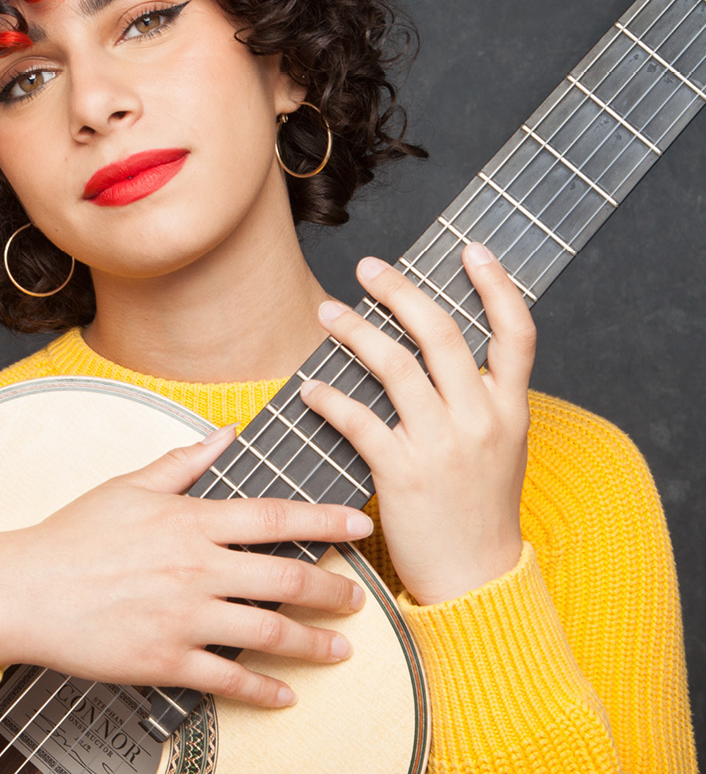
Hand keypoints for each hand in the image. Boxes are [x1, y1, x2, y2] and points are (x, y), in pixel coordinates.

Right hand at [0, 424, 373, 707]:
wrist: (25, 590)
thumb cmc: (74, 534)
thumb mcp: (128, 484)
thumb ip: (185, 461)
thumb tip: (227, 432)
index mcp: (190, 521)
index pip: (273, 517)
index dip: (323, 519)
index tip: (359, 523)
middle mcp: (196, 568)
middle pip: (285, 579)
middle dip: (332, 589)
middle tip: (358, 597)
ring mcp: (184, 618)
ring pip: (268, 632)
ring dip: (313, 642)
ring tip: (340, 648)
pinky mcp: (166, 660)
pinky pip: (228, 679)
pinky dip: (263, 690)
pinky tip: (286, 695)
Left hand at [301, 243, 534, 605]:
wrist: (476, 578)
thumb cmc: (480, 507)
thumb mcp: (501, 446)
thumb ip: (481, 397)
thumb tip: (439, 346)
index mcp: (509, 408)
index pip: (517, 333)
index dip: (496, 285)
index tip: (471, 250)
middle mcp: (481, 419)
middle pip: (442, 334)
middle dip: (401, 291)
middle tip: (368, 267)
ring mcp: (443, 445)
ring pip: (395, 367)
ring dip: (356, 332)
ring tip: (328, 313)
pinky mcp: (403, 474)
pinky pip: (359, 420)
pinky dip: (330, 398)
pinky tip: (311, 387)